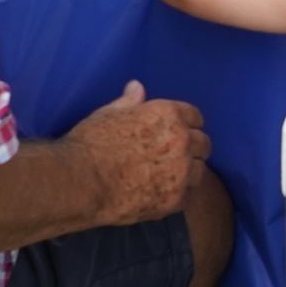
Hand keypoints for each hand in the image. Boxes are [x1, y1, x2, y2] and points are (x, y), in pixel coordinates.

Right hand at [67, 80, 210, 224]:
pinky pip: (187, 196)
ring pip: (199, 171)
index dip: (188, 124)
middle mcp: (182, 141)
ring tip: (170, 178)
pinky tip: (162, 195)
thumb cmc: (90, 143)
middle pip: (203, 144)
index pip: (196, 117)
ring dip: (188, 172)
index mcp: (169, 115)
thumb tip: (137, 86)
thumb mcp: (108, 114)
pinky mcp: (175, 199)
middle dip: (193, 148)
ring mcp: (181, 172)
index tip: (180, 131)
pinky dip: (177, 196)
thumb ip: (130, 102)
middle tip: (176, 156)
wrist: (81, 182)